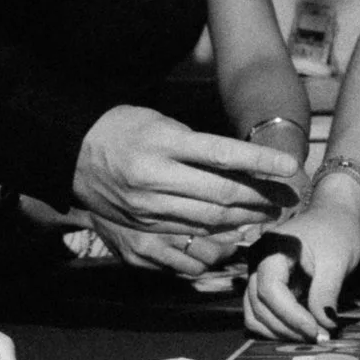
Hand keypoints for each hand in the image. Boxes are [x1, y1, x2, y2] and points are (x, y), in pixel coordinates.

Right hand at [72, 109, 297, 272]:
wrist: (70, 153)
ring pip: (210, 220)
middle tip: (286, 197)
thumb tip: (242, 164)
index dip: (260, 161)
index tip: (290, 166)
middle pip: (222, 193)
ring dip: (246, 219)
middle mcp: (156, 176)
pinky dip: (218, 235)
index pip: (222, 153)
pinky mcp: (141, 229)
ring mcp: (147, 207)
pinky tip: (236, 231)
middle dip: (261, 197)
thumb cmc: (121, 128)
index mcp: (162, 142)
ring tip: (269, 213)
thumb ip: (197, 145)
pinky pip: (188, 237)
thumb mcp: (160, 122)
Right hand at [241, 185, 359, 340]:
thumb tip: (324, 326)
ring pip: (254, 313)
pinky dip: (277, 326)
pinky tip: (301, 330)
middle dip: (287, 327)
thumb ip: (326, 293)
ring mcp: (257, 274)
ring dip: (280, 331)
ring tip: (311, 336)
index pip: (270, 290)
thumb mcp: (338, 261)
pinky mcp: (264, 285)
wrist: (332, 217)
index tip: (316, 330)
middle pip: (259, 305)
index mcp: (272, 250)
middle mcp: (257, 262)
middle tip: (319, 339)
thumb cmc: (336, 232)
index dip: (290, 315)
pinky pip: (260, 312)